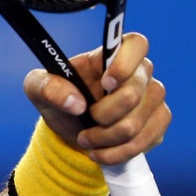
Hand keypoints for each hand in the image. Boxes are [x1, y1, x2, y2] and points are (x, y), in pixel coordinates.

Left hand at [23, 32, 169, 165]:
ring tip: (86, 140)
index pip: (136, 44)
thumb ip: (47, 87)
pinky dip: (118, 152)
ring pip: (138, 122)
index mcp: (110, 56)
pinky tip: (101, 152)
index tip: (107, 83)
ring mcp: (153, 98)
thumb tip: (75, 102)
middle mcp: (139, 73)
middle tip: (85, 122)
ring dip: (107, 138)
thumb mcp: (38, 88)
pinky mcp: (158, 123)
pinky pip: (145, 141)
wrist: (71, 130)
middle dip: (104, 115)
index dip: (126, 63)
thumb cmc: (59, 99)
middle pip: (135, 92)